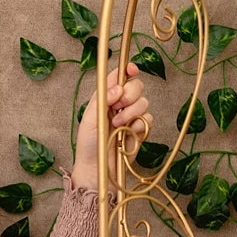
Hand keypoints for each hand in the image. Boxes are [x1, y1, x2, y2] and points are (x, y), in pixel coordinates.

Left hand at [70, 62, 152, 191]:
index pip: (120, 76)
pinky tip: (128, 132)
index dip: (128, 69)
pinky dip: (139, 124)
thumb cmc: (89, 144)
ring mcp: (131, 117)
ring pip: (144, 102)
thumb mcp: (90, 118)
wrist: (97, 167)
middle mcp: (120, 104)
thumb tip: (118, 87)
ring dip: (131, 111)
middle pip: (136, 86)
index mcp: (106, 97)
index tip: (132, 69)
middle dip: (130, 93)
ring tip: (118, 124)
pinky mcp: (140, 130)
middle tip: (118, 106)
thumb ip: (103, 99)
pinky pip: (148, 119)